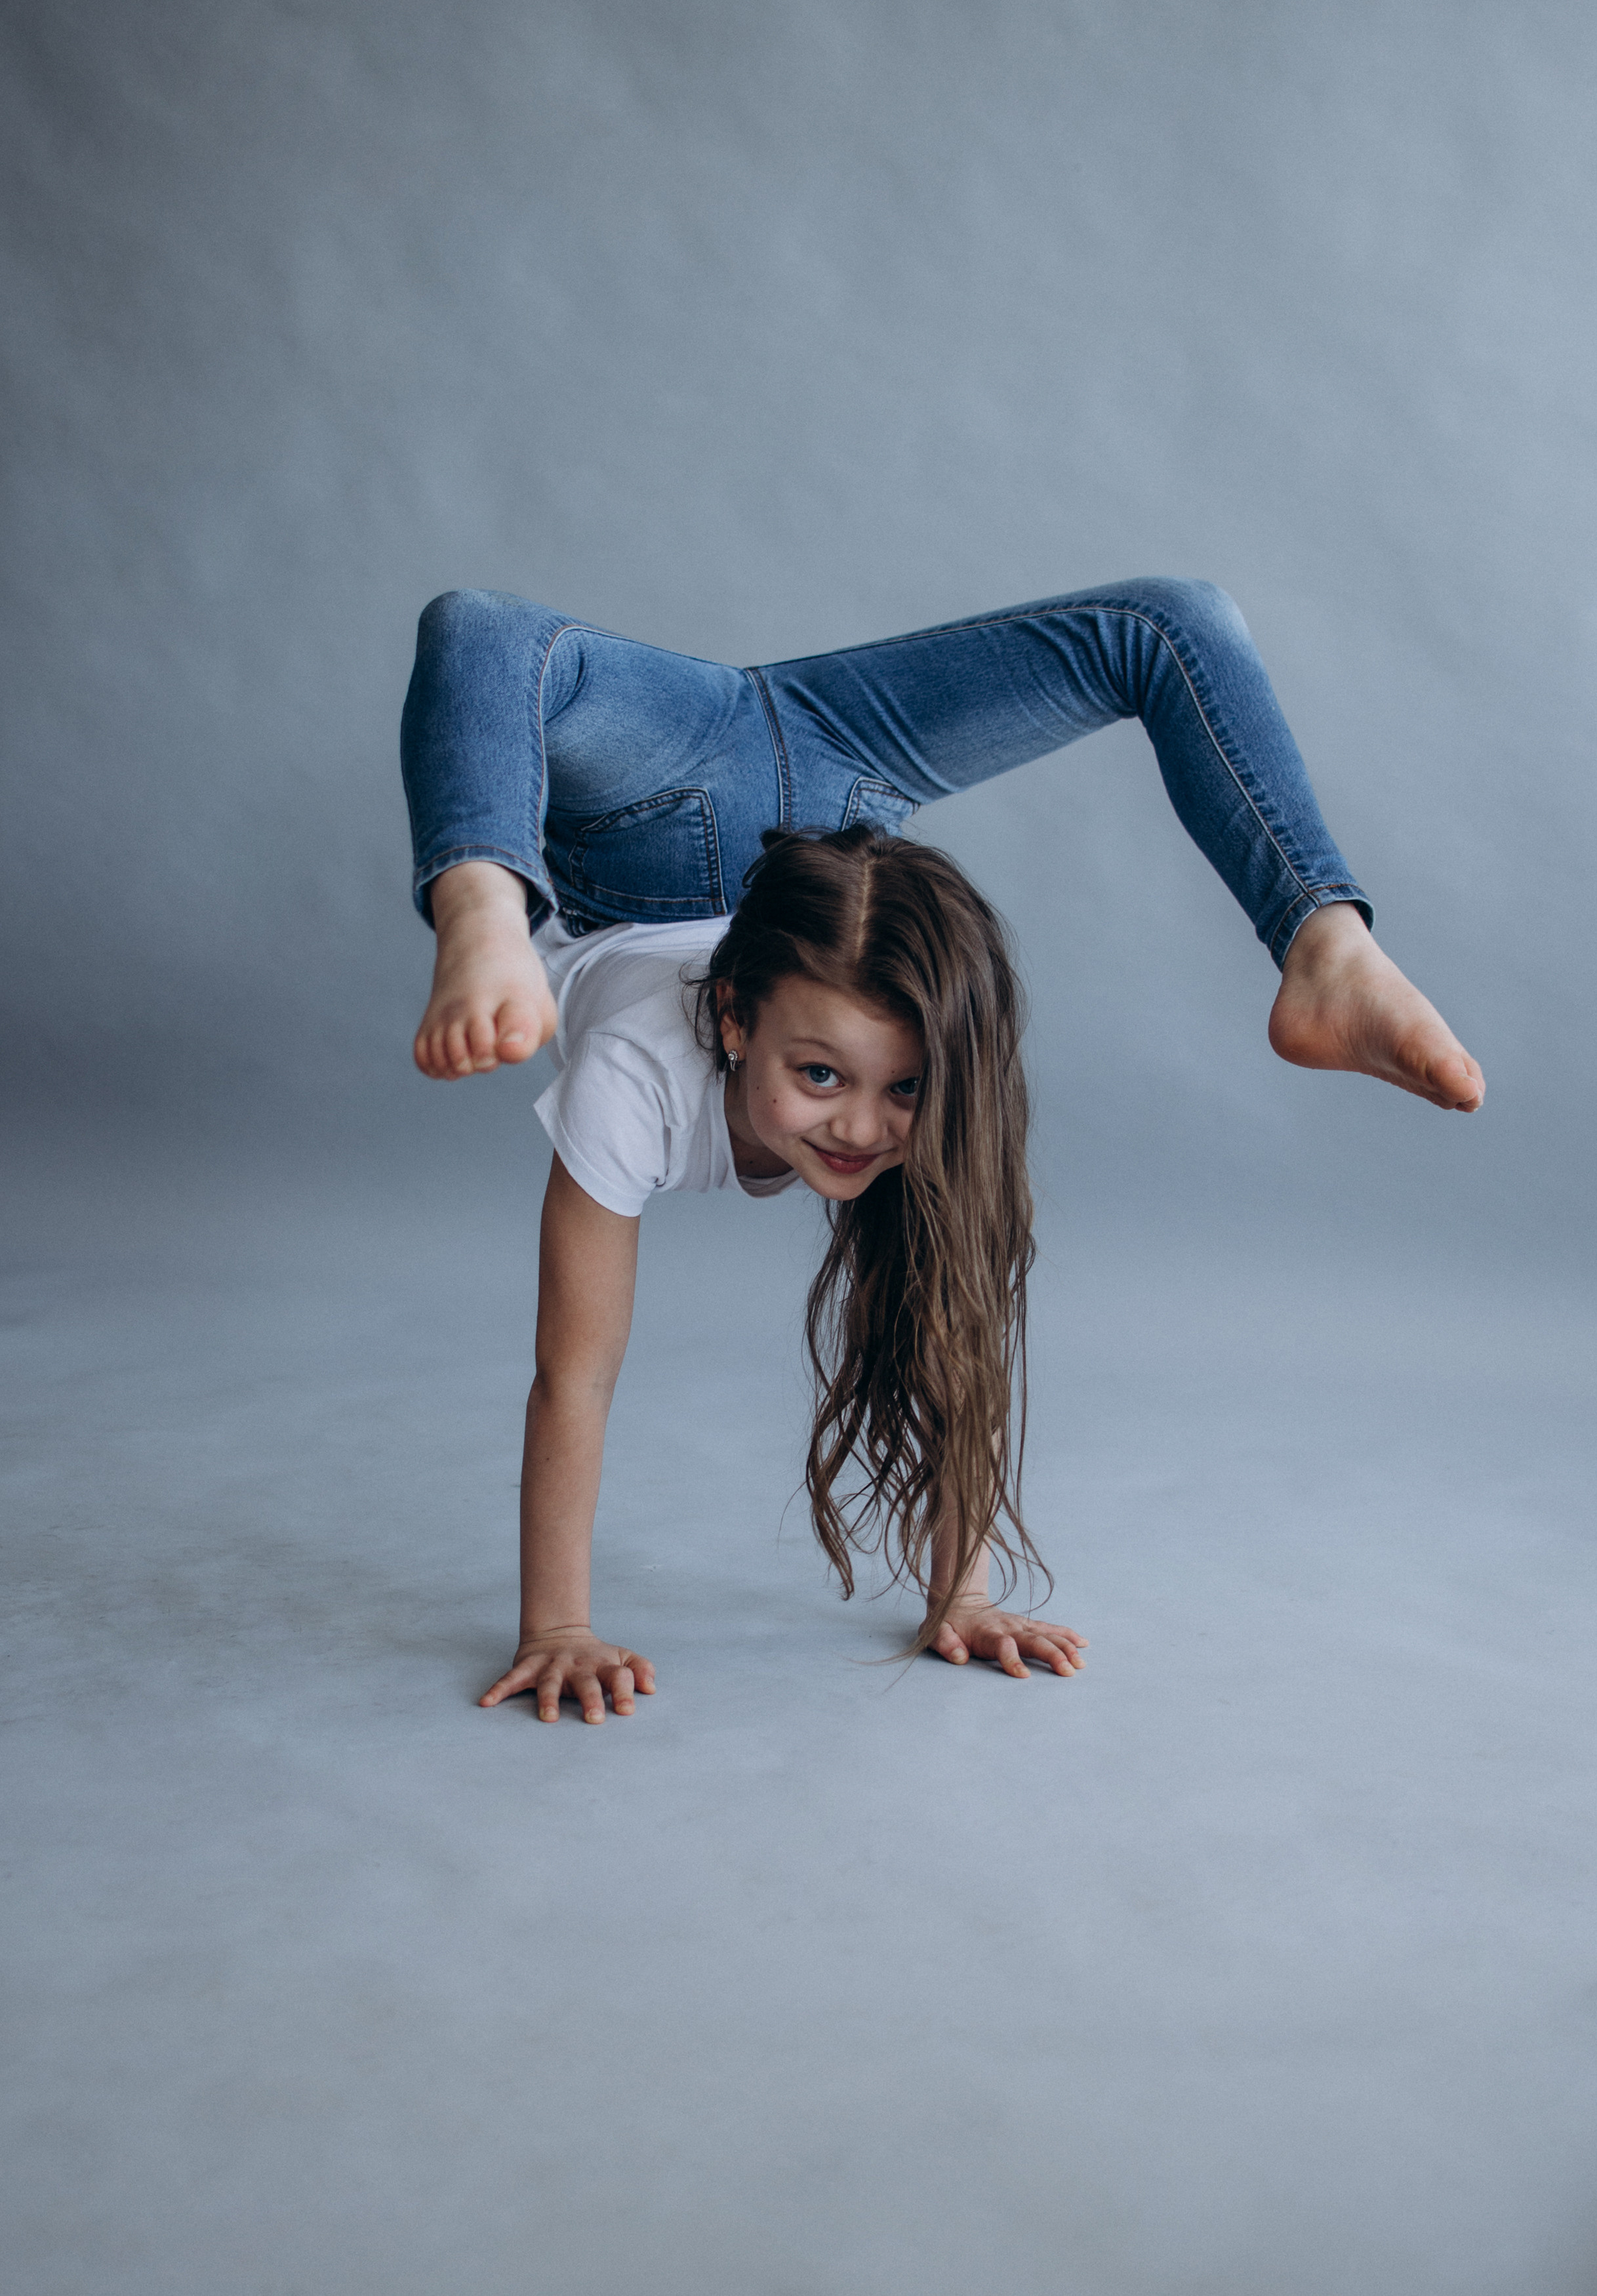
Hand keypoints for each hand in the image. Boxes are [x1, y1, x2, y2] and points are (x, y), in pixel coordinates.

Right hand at [479, 1626, 655, 1722]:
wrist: (558, 1634)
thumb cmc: (595, 1658)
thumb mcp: (620, 1658)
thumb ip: (640, 1669)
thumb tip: (652, 1686)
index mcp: (602, 1666)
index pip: (617, 1676)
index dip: (623, 1691)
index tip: (627, 1711)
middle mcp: (577, 1666)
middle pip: (586, 1683)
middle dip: (591, 1699)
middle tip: (595, 1719)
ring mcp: (551, 1666)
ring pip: (549, 1683)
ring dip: (548, 1700)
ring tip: (547, 1718)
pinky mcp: (527, 1667)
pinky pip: (511, 1679)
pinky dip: (498, 1690)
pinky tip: (486, 1703)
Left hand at [928, 1598, 1086, 1678]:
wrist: (960, 1599)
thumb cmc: (949, 1623)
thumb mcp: (937, 1632)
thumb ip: (946, 1643)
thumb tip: (959, 1657)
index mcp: (987, 1633)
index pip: (1003, 1645)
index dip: (1012, 1659)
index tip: (1024, 1675)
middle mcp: (1008, 1627)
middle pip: (1034, 1640)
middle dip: (1052, 1655)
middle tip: (1069, 1671)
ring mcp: (1020, 1624)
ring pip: (1047, 1634)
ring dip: (1065, 1647)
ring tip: (1080, 1663)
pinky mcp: (1028, 1624)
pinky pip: (1050, 1628)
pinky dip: (1067, 1635)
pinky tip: (1083, 1644)